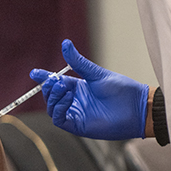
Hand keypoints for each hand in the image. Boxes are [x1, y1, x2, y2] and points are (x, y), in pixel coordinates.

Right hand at [30, 39, 148, 139]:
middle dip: (48, 87)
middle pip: (51, 96)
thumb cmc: (121, 90)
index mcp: (78, 88)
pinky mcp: (78, 126)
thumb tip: (65, 44)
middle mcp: (74, 101)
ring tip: (62, 87)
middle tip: (53, 79)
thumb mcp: (96, 73)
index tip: (34, 73)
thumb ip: (78, 62)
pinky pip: (59, 119)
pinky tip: (65, 98)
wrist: (136, 107)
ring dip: (53, 97)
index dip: (44, 78)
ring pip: (52, 108)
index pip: (55, 83)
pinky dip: (58, 109)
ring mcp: (75, 114)